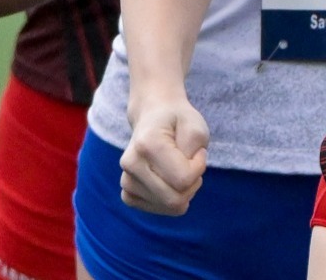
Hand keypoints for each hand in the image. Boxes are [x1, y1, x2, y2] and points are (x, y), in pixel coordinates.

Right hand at [120, 97, 208, 214]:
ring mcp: (126, 181)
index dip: (199, 167)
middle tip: (191, 162)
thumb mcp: (197, 128)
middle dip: (193, 183)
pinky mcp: (128, 194)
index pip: (184, 179)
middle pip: (175, 200)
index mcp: (147, 144)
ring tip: (179, 167)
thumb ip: (195, 153)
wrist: (154, 116)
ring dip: (184, 190)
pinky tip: (170, 180)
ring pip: (168, 207)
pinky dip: (172, 198)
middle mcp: (131, 164)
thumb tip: (182, 185)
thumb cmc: (179, 121)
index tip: (197, 152)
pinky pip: (159, 209)